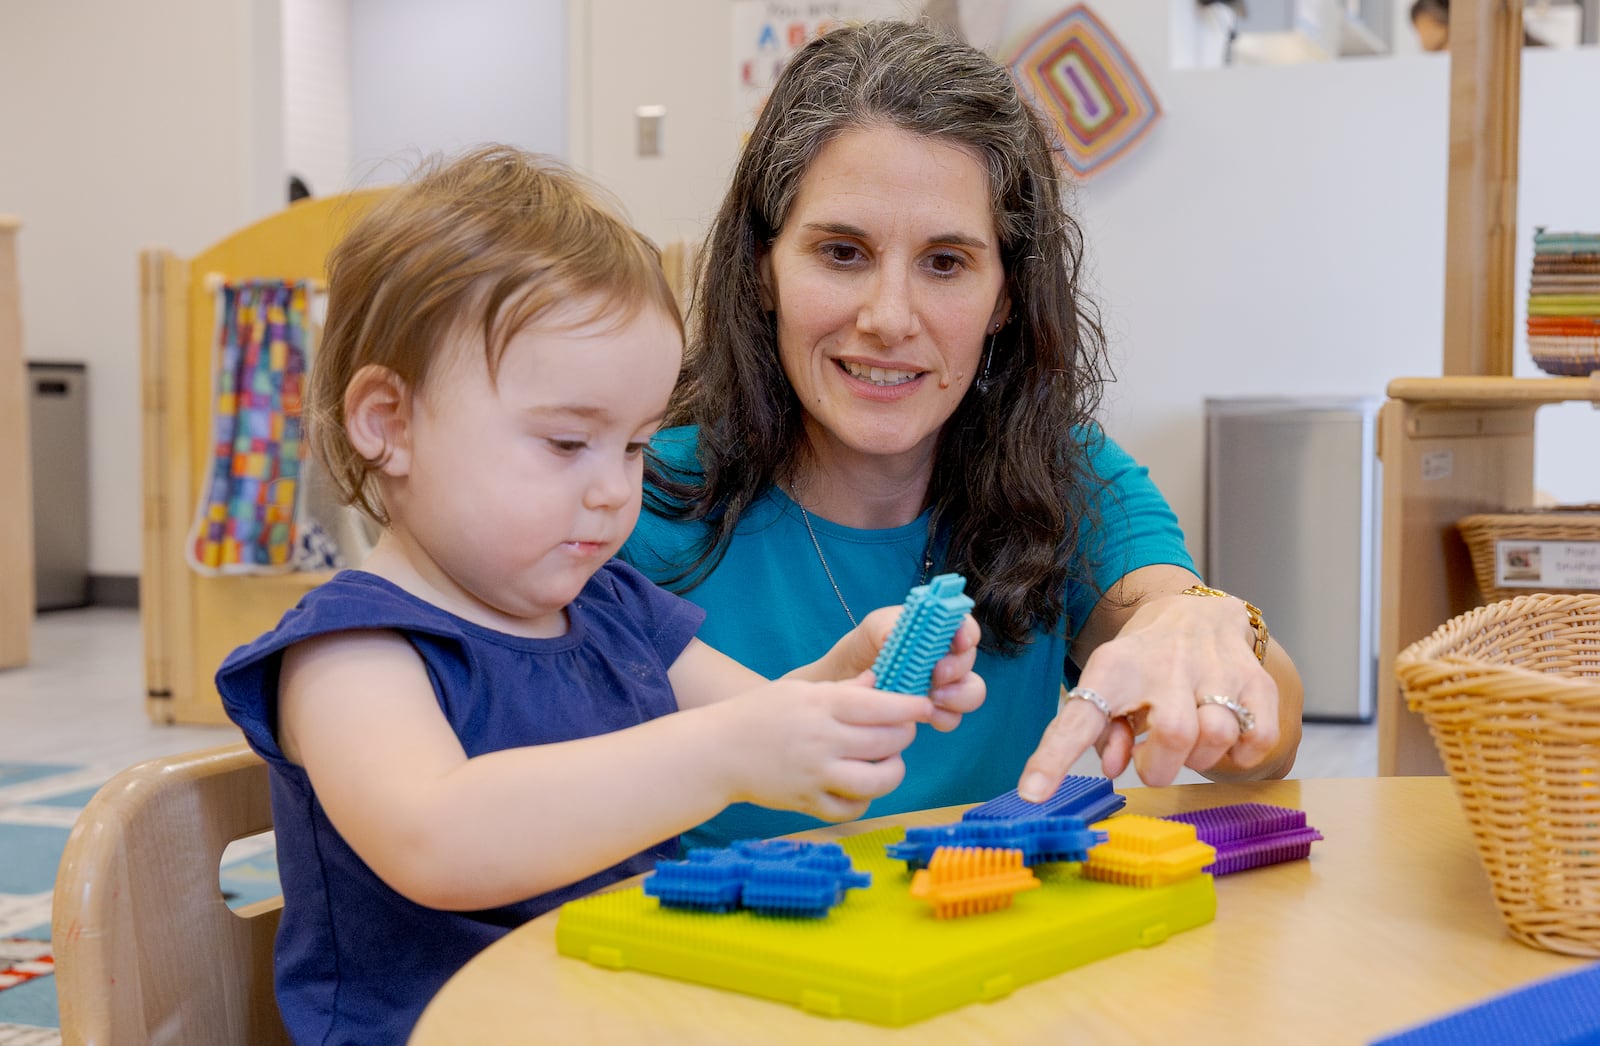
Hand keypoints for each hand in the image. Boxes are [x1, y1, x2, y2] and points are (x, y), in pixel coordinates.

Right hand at [716, 675, 932, 821]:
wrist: (717, 751)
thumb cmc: (759, 713)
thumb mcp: (799, 690)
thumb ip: (843, 689)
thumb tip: (881, 682)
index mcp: (821, 705)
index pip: (881, 706)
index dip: (910, 707)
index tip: (923, 706)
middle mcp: (821, 740)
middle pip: (887, 741)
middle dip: (904, 735)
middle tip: (902, 731)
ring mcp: (815, 775)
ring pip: (878, 780)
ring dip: (892, 770)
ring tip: (887, 761)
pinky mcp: (808, 802)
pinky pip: (852, 808)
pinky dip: (864, 800)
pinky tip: (861, 786)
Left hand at [853, 606, 985, 731]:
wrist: (852, 678)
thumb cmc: (868, 645)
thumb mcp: (875, 627)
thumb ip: (889, 626)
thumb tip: (896, 634)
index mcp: (938, 630)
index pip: (965, 627)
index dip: (968, 633)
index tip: (959, 641)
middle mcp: (948, 656)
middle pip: (969, 661)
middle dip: (957, 667)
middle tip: (937, 674)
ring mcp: (945, 685)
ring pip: (971, 692)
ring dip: (958, 695)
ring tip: (934, 697)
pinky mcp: (936, 710)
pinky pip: (952, 717)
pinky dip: (943, 717)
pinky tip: (925, 714)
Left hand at [1017, 591, 1281, 799]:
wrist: (1196, 614)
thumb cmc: (1144, 664)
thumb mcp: (1109, 686)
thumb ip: (1101, 731)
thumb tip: (1112, 767)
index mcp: (1115, 668)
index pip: (1080, 716)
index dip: (1054, 759)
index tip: (1032, 794)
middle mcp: (1167, 664)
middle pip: (1172, 733)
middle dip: (1160, 766)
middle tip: (1153, 757)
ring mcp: (1217, 670)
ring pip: (1216, 735)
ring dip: (1200, 756)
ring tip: (1191, 739)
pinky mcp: (1257, 682)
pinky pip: (1256, 739)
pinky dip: (1240, 753)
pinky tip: (1224, 736)